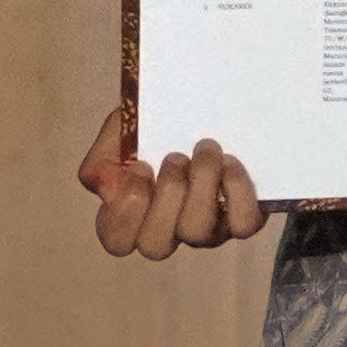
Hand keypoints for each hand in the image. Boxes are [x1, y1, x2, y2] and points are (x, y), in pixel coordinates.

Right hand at [80, 103, 265, 258]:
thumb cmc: (158, 124)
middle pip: (155, 245)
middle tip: (176, 156)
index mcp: (133, 214)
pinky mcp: (243, 218)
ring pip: (197, 232)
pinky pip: (243, 224)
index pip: (117, 241)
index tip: (140, 166)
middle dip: (165, 194)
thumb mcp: (121, 130)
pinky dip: (236, 190)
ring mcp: (207, 229)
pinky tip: (230, 161)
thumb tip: (105, 185)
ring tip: (205, 149)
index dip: (125, 211)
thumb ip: (103, 157)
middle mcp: (169, 230)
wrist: (207, 101)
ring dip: (200, 184)